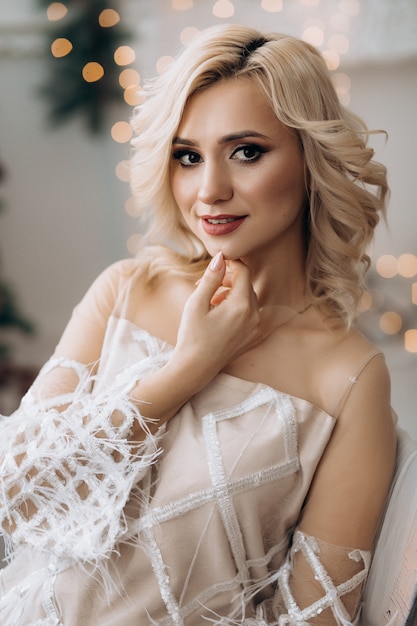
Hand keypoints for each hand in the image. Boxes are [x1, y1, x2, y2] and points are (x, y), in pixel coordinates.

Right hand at [174, 252, 274, 379]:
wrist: (195, 367)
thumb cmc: (193, 335)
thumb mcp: (197, 303)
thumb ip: (211, 277)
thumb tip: (221, 256)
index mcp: (242, 306)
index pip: (244, 272)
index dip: (231, 263)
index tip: (217, 263)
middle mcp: (255, 316)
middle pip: (246, 284)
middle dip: (228, 279)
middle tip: (206, 284)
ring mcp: (256, 328)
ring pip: (248, 298)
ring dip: (231, 293)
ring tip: (210, 300)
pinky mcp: (254, 336)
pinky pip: (250, 313)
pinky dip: (237, 307)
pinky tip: (219, 313)